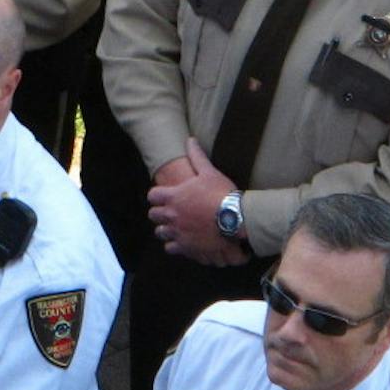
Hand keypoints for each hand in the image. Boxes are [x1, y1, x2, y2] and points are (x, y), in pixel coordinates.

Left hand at [147, 142, 247, 265]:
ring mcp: (177, 233)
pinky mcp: (186, 248)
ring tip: (177, 228)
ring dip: (167, 230)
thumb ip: (197, 157)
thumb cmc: (222, 195)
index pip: (152, 196)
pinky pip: (172, 249)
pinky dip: (177, 246)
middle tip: (172, 212)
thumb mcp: (209, 172)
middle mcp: (171, 215)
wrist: (237, 220)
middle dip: (160, 214)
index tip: (165, 196)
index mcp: (173, 196)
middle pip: (153, 215)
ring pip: (161, 233)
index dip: (157, 196)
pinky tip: (185, 242)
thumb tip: (190, 140)